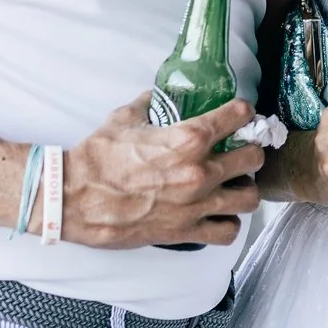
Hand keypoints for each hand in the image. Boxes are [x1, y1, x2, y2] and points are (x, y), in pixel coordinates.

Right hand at [59, 95, 269, 248]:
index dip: (243, 112)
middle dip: (250, 151)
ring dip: (245, 189)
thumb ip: (148, 104)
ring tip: (233, 185)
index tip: (241, 115)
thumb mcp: (124, 119)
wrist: (73, 198)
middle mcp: (199, 171)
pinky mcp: (185, 232)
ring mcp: (195, 204)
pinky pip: (227, 231)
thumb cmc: (96, 158)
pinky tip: (219, 215)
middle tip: (239, 151)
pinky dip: (229, 223)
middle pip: (254, 158)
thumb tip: (156, 95)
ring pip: (250, 197)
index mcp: (188, 138)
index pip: (239, 115)